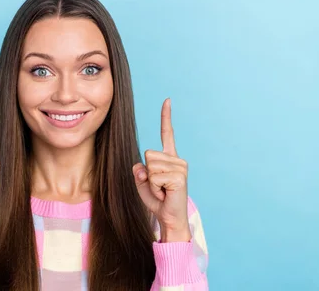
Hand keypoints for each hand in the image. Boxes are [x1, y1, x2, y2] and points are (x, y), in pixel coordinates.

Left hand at [132, 98, 190, 241]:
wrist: (169, 218)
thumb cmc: (157, 200)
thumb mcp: (142, 182)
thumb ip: (139, 171)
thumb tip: (140, 166)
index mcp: (169, 157)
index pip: (167, 133)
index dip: (166, 117)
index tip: (167, 100)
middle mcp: (177, 159)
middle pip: (148, 154)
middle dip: (147, 173)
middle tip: (158, 186)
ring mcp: (180, 167)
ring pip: (150, 165)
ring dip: (151, 182)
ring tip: (162, 190)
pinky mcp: (179, 176)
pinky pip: (154, 176)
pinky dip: (155, 187)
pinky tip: (165, 193)